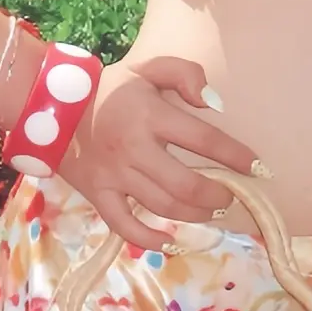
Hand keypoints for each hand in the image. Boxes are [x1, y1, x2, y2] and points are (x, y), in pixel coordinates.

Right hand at [58, 56, 262, 252]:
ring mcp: (115, 175)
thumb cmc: (111, 88)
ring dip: (194, 215)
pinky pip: (125, 226)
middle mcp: (135, 149)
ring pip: (162, 208)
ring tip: (211, 212)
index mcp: (150, 114)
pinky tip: (171, 243)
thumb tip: (214, 103)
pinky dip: (150, 241)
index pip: (204, 139)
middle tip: (230, 197)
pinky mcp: (99, 194)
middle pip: (185, 184)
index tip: (259, 168)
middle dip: (216, 196)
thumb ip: (185, 74)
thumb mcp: (148, 67)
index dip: (236, 155)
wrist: (53, 105)